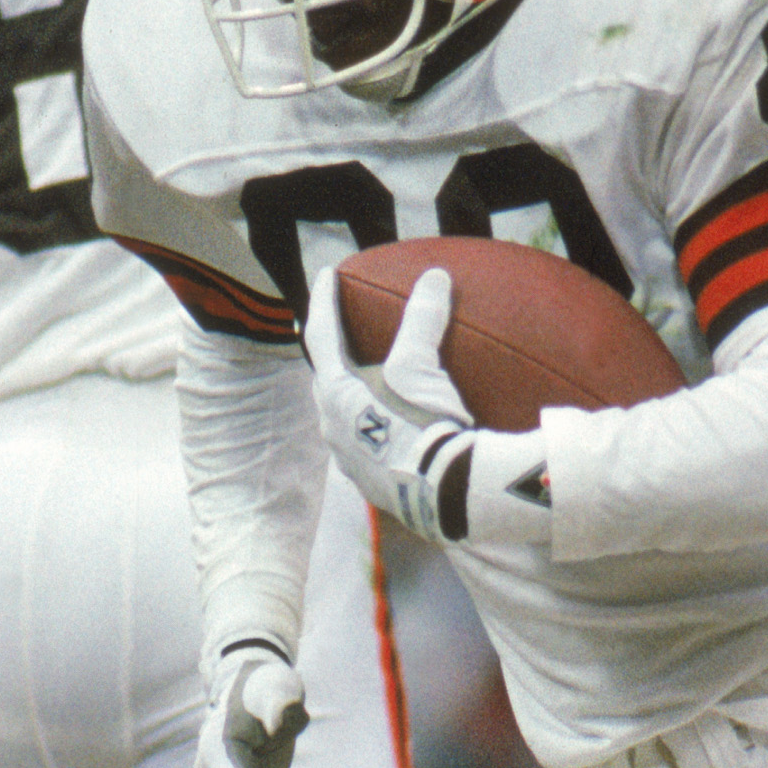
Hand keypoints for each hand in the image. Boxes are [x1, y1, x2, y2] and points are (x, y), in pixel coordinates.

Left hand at [304, 266, 552, 544]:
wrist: (446, 493)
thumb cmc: (423, 425)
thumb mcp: (420, 367)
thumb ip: (422, 320)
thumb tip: (434, 277)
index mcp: (334, 395)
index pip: (320, 336)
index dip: (324, 301)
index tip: (326, 275)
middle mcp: (331, 429)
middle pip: (327, 380)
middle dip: (334, 354)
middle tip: (342, 332)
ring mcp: (349, 461)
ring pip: (343, 417)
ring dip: (353, 395)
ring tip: (369, 380)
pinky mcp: (372, 484)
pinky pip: (366, 446)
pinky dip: (374, 426)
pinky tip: (391, 425)